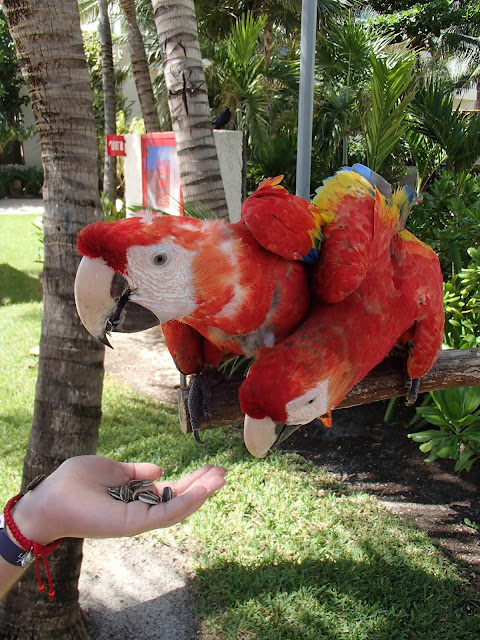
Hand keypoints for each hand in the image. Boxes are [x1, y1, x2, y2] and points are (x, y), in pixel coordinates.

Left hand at [10, 456, 226, 544]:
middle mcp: (139, 511)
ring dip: (200, 493)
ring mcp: (137, 519)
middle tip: (224, 472)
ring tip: (220, 478)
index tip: (210, 468)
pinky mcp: (132, 524)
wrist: (51, 497)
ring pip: (177, 509)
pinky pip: (164, 514)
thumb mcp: (111, 470)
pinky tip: (201, 490)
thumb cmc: (74, 482)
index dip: (191, 481)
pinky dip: (185, 503)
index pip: (169, 491)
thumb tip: (158, 469)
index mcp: (135, 498)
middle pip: (178, 500)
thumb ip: (135, 472)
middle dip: (202, 487)